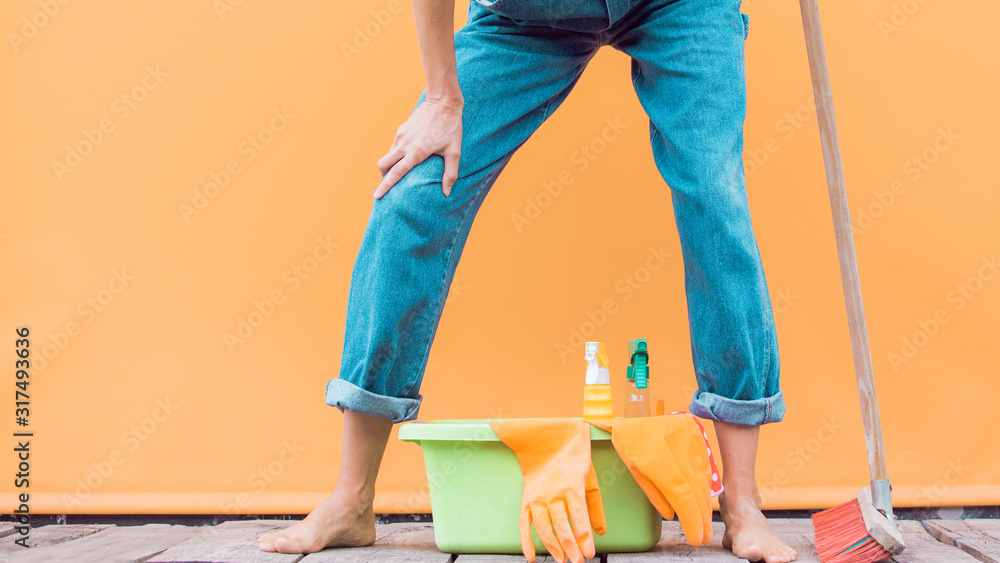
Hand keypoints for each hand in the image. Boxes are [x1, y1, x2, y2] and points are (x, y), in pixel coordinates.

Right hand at [374, 95, 462, 198]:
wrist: (443, 102)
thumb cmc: (451, 128)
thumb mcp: (454, 152)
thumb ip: (450, 173)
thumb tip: (447, 193)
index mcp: (416, 152)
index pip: (395, 173)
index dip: (385, 186)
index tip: (377, 196)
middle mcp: (405, 144)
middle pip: (383, 164)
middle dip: (383, 176)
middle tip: (387, 184)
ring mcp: (401, 135)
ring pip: (388, 155)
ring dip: (390, 165)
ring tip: (399, 171)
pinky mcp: (401, 129)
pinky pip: (394, 146)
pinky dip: (396, 154)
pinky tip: (406, 156)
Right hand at [489, 419, 606, 562]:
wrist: (547, 438)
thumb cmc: (573, 458)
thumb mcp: (590, 478)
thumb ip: (595, 506)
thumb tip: (600, 531)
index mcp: (572, 486)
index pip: (579, 519)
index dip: (584, 539)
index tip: (589, 553)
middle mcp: (553, 493)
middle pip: (561, 526)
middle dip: (570, 548)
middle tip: (577, 562)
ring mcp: (537, 496)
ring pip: (543, 527)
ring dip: (552, 546)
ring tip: (562, 560)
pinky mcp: (526, 498)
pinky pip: (523, 523)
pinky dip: (525, 541)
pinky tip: (532, 556)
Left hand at [586, 415, 713, 545]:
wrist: (635, 415)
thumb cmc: (629, 444)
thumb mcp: (635, 470)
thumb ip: (655, 494)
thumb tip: (672, 516)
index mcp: (657, 454)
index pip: (680, 491)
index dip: (690, 517)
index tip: (696, 537)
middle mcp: (678, 445)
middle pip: (695, 487)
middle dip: (701, 516)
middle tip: (704, 537)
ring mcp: (690, 438)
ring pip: (702, 478)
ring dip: (705, 503)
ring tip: (705, 524)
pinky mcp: (697, 435)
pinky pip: (704, 466)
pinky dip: (705, 485)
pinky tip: (704, 500)